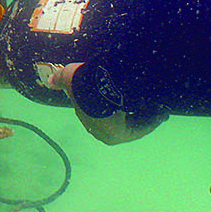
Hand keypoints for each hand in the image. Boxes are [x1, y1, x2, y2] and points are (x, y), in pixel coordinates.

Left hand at [50, 63, 167, 145]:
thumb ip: (61, 79)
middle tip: (145, 100)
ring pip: (133, 124)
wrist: (93, 92)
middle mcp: (100, 131)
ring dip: (145, 116)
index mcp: (89, 120)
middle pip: (120, 121)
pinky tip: (160, 111)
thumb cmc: (82, 83)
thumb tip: (50, 81)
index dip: (113, 104)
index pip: (103, 114)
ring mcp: (113, 134)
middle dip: (132, 110)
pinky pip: (141, 125)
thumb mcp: (68, 77)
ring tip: (156, 105)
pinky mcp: (126, 134)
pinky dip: (152, 118)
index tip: (123, 96)